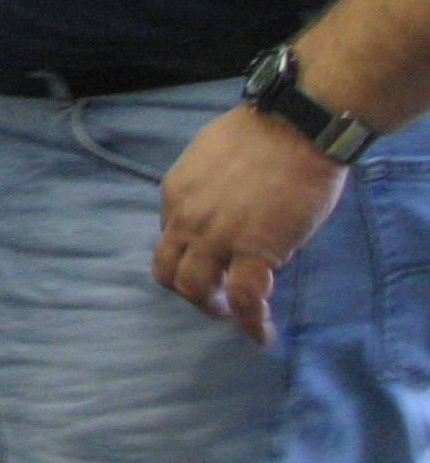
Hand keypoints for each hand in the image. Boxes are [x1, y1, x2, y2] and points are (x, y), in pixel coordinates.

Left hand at [153, 100, 351, 344]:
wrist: (295, 128)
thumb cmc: (264, 133)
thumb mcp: (212, 154)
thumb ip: (208, 185)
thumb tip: (221, 203)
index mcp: (175, 193)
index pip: (168, 236)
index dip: (187, 252)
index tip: (209, 258)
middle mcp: (186, 218)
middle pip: (167, 270)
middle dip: (185, 289)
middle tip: (211, 295)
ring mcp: (217, 237)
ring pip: (194, 289)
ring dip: (210, 307)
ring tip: (230, 313)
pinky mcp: (255, 251)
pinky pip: (244, 299)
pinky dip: (250, 323)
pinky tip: (260, 335)